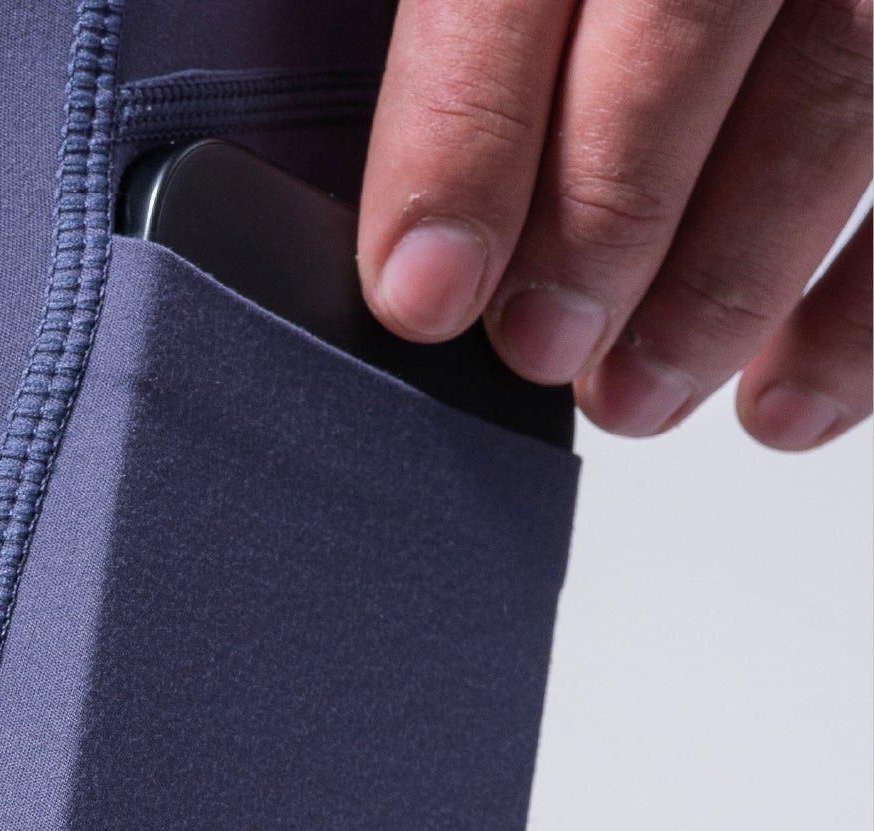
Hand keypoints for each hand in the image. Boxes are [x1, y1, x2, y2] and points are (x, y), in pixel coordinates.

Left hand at [357, 0, 870, 448]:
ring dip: (732, 274)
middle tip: (540, 350)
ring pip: (841, 83)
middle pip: (689, 13)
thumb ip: (459, 18)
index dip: (468, 127)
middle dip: (606, 210)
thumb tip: (398, 207)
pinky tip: (787, 397)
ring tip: (635, 396)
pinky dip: (869, 305)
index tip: (423, 288)